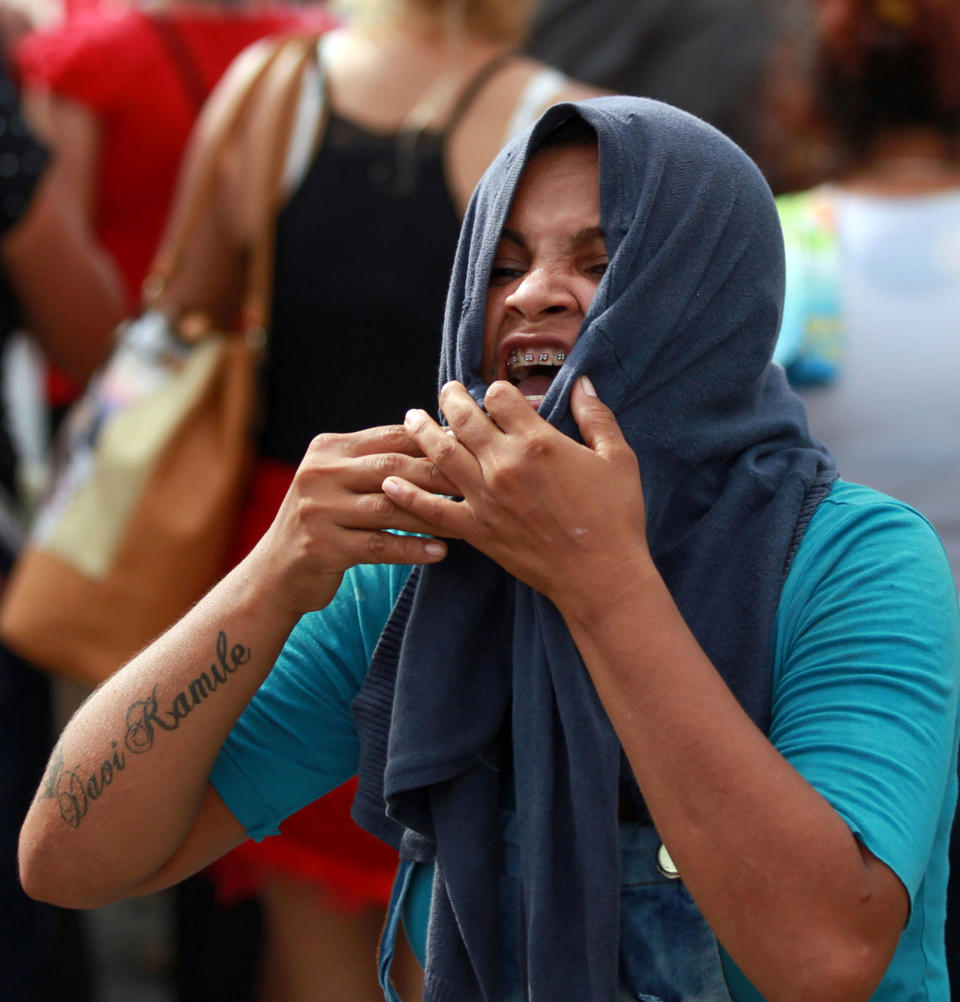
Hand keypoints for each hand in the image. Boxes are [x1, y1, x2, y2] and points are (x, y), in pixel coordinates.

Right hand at [252, 424, 456, 616]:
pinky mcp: (322, 546)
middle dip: (440, 476)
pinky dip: (412, 548)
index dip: (433, 442)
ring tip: (468, 522)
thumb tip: (440, 440)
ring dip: (433, 515)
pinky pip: (378, 546)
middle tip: (480, 485)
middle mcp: (320, 473)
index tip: (471, 448)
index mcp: (328, 449)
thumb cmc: (324, 523)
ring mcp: (318, 510)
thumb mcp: (340, 482)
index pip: (390, 437)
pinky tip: (440, 552)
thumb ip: (375, 461)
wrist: (276, 573)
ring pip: (389, 507)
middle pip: (393, 468)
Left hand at [383, 378, 652, 614]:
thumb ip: (596, 416)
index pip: (501, 396)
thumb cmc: (615, 517)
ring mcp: (485, 498)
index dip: (497, 390)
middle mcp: (504, 464)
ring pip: (441, 454)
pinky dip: (408, 496)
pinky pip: (433, 510)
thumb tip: (583, 381)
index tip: (497, 395)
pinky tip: (389, 483)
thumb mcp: (618, 458)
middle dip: (451, 398)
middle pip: (464, 418)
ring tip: (411, 417)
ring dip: (422, 432)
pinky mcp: (477, 529)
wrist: (601, 575)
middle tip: (445, 390)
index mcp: (538, 441)